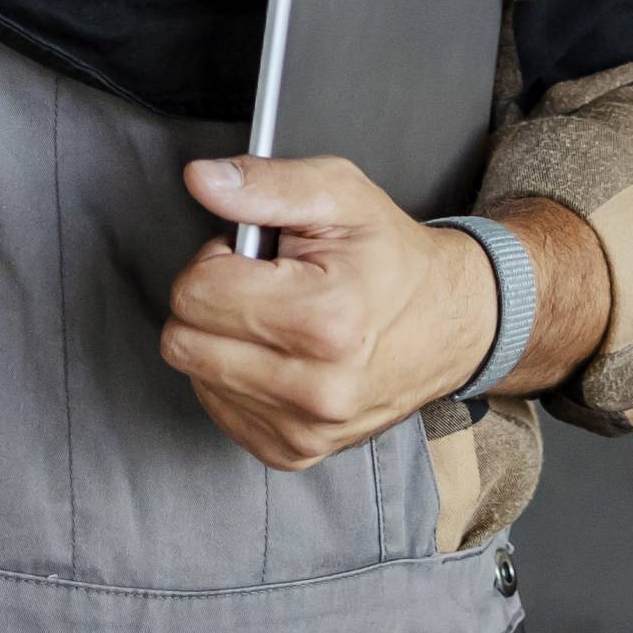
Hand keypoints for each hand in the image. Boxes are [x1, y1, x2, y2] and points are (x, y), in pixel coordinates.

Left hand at [159, 154, 502, 469]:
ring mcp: (306, 430)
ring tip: (275, 316)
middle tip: (262, 284)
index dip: (215, 259)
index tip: (251, 255)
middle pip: (184, 341)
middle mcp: (316, 390)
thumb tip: (201, 179)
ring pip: (196, 375)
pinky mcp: (296, 452)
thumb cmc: (390, 256)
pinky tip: (274, 352)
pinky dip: (233, 376)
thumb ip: (265, 184)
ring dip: (222, 339)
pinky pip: (218, 409)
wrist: (448, 323)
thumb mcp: (338, 195)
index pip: (195, 293)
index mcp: (324, 320)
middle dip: (212, 300)